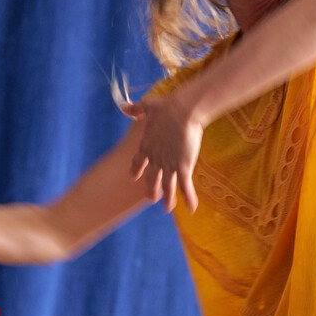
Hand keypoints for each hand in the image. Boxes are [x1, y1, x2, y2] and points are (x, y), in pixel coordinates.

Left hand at [121, 94, 201, 211]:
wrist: (182, 111)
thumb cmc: (167, 107)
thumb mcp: (148, 106)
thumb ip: (135, 109)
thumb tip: (123, 106)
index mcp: (147, 145)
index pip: (138, 161)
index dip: (136, 170)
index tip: (133, 177)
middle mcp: (156, 158)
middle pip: (152, 178)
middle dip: (151, 189)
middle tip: (152, 198)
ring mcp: (169, 164)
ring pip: (167, 186)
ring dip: (167, 199)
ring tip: (167, 209)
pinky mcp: (182, 166)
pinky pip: (185, 186)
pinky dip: (189, 198)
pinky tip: (192, 209)